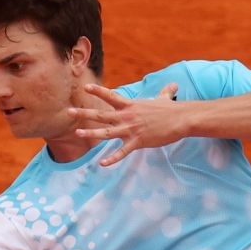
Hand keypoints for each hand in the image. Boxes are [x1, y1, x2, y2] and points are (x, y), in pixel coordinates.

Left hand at [68, 82, 183, 166]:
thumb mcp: (165, 98)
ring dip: (91, 132)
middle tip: (68, 111)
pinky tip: (102, 163)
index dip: (98, 91)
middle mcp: (127, 116)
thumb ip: (165, 92)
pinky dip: (112, 158)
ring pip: (106, 132)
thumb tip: (174, 85)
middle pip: (101, 114)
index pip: (111, 96)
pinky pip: (122, 152)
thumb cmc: (172, 110)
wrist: (181, 119)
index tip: (85, 88)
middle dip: (84, 113)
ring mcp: (131, 129)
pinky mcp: (138, 142)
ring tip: (77, 132)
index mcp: (131, 106)